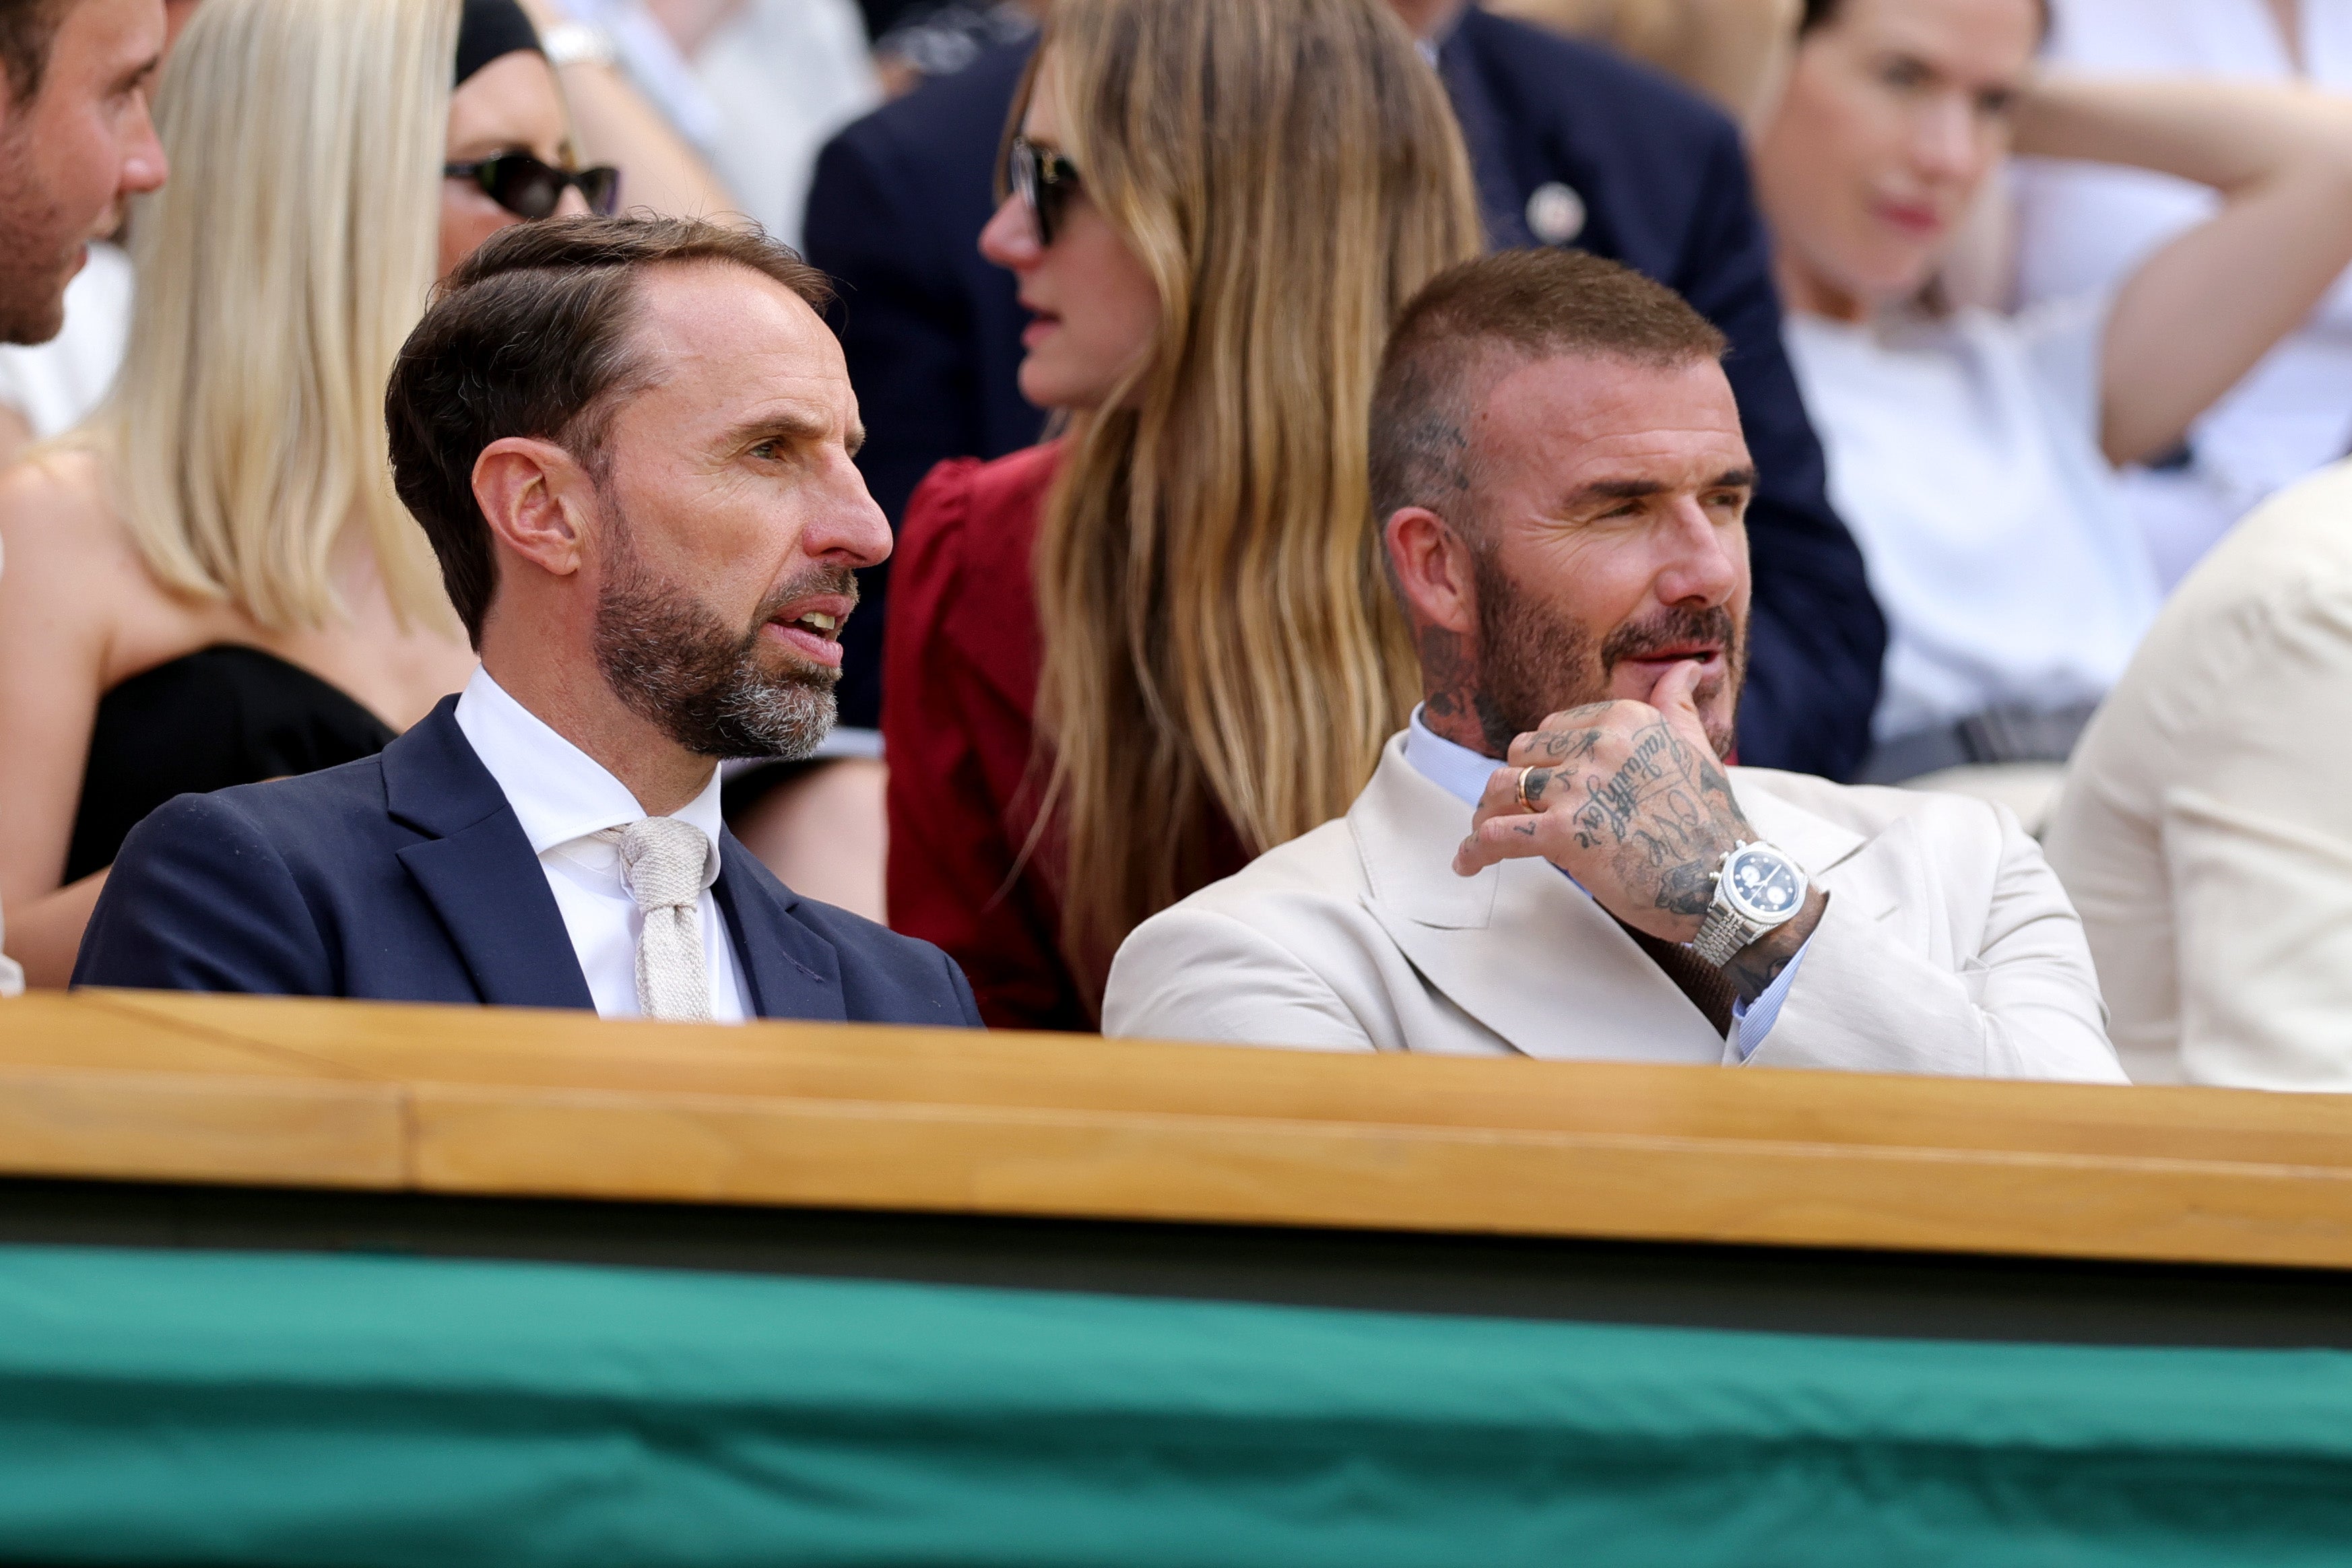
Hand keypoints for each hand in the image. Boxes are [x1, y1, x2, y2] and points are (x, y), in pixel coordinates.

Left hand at [1452, 659, 1750, 943]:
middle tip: (1511, 810)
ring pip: (1501, 789)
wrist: (1726, 882)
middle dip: (1514, 783)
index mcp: (1624, 718)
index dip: (1542, 759)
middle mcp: (1598, 744)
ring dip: (1487, 813)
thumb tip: (1685, 667)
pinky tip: (1466, 864)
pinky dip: (1474, 851)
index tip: (1542, 783)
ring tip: (1485, 833)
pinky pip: (1497, 835)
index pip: (1552, 728)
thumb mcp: (1696, 748)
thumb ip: (1675, 705)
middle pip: (1521, 754)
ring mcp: (1579, 789)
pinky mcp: (1565, 834)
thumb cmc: (1711, 822)